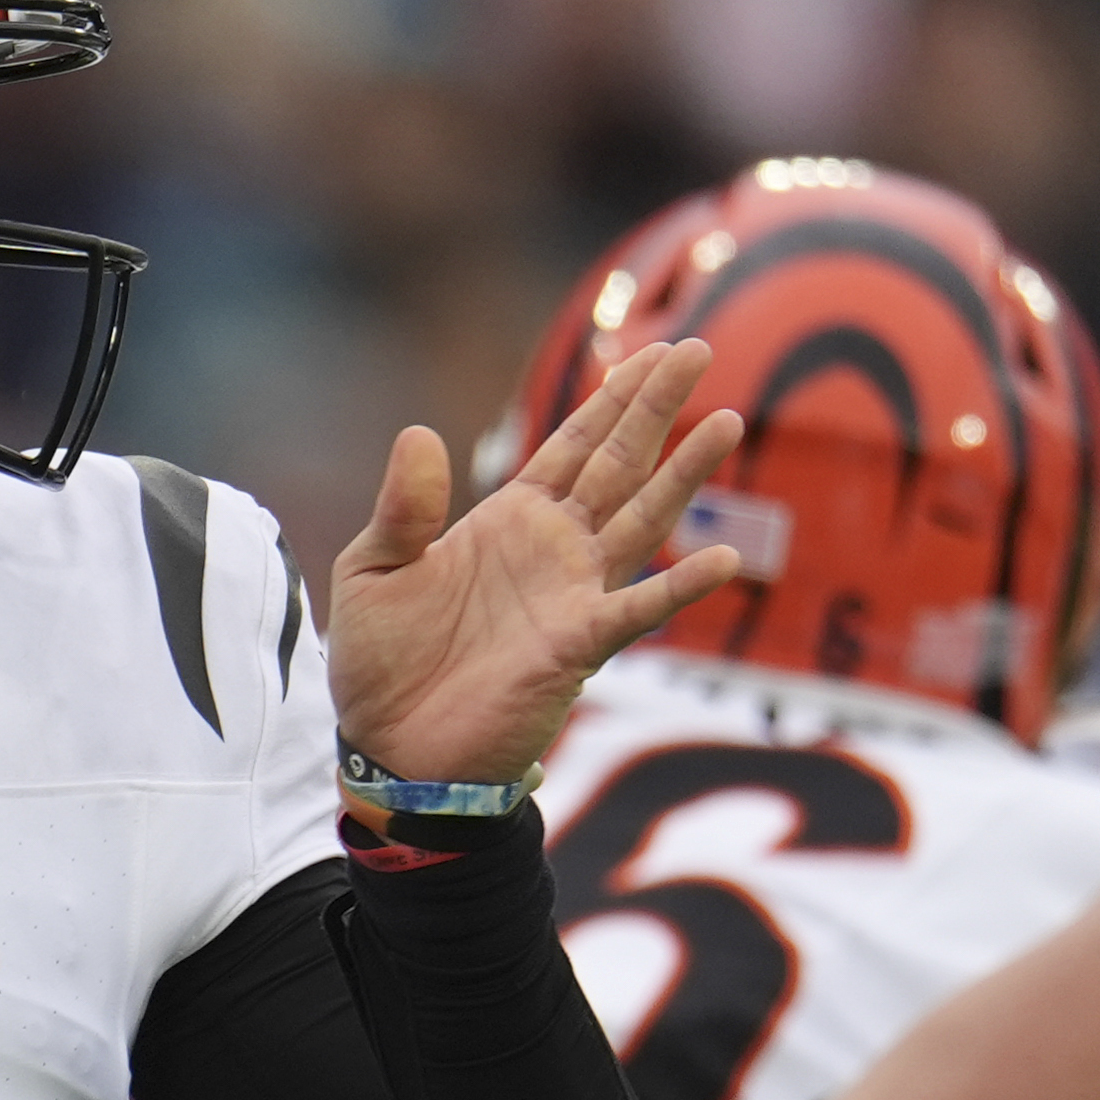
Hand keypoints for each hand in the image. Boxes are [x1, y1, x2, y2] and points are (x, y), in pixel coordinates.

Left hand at [328, 343, 745, 789]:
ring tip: (726, 423)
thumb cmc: (382, 663)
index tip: (649, 353)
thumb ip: (403, 507)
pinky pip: (637, 611)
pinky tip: (724, 558)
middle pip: (618, 465)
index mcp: (509, 521)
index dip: (610, 399)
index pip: (571, 445)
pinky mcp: (576, 647)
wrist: (389, 750)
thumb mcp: (373, 570)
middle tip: (697, 350)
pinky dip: (680, 587)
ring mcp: (573, 596)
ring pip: (641, 522)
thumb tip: (419, 434)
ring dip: (683, 475)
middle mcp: (553, 550)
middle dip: (655, 410)